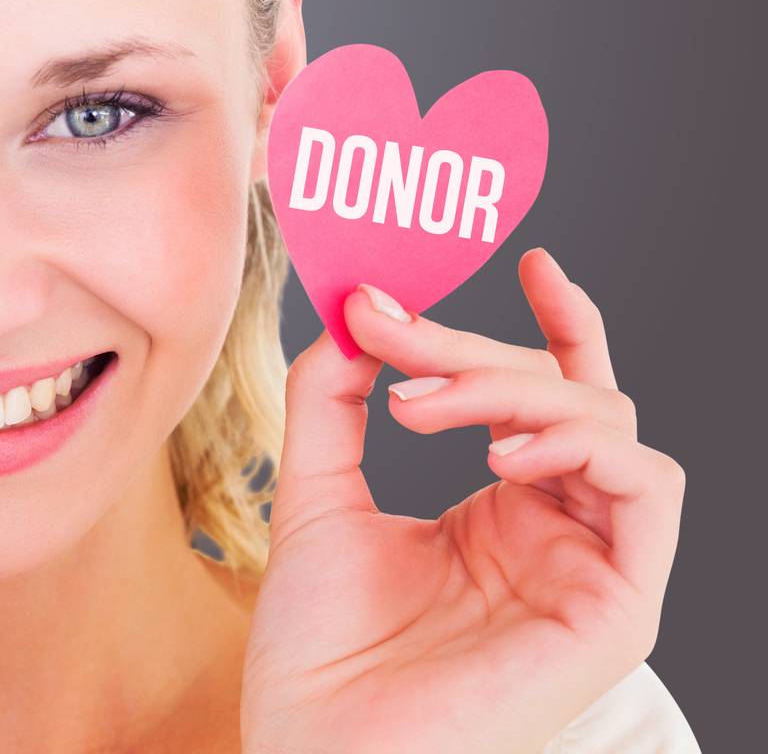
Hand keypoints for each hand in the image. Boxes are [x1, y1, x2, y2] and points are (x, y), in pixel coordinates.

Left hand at [240, 248, 684, 753]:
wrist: (315, 744)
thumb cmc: (317, 644)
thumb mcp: (316, 489)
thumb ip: (334, 394)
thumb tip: (355, 310)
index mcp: (500, 508)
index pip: (553, 395)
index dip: (557, 323)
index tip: (533, 259)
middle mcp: (553, 531)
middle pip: (560, 390)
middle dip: (472, 345)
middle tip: (390, 328)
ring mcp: (588, 568)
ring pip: (607, 421)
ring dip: (515, 387)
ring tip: (424, 406)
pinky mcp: (617, 609)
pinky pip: (647, 489)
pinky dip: (581, 443)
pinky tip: (500, 452)